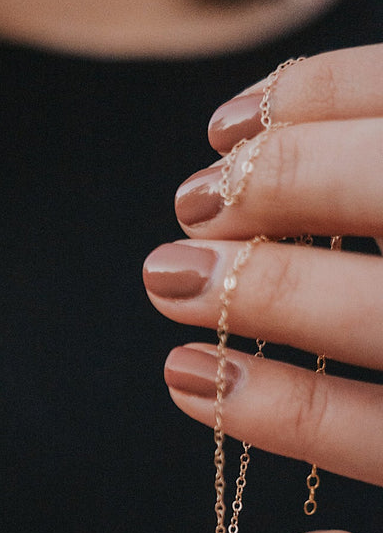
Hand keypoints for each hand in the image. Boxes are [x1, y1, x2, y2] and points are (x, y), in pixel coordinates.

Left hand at [143, 44, 382, 484]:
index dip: (318, 96)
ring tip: (170, 280)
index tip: (230, 127)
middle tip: (194, 202)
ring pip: (379, 312)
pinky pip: (374, 436)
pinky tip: (192, 378)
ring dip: (263, 289)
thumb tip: (279, 129)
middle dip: (280, 182)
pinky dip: (274, 409)